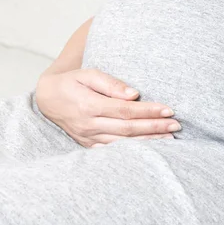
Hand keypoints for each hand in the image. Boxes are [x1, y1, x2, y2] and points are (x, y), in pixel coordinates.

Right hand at [35, 68, 180, 147]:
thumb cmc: (70, 83)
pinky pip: (113, 150)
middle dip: (154, 127)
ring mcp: (87, 137)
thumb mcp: (88, 74)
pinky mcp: (87, 144)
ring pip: (123, 143)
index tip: (169, 109)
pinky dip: (132, 150)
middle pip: (128, 129)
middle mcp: (89, 124)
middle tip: (176, 125)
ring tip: (169, 138)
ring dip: (147, 141)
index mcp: (89, 105)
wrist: (47, 99)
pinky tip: (148, 147)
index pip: (125, 111)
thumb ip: (110, 84)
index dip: (148, 111)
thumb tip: (134, 94)